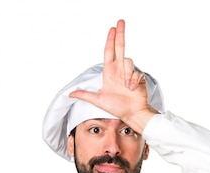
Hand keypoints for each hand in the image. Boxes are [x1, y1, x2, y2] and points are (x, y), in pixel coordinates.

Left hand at [69, 19, 156, 133]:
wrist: (131, 114)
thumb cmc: (117, 108)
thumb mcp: (98, 100)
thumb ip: (85, 94)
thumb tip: (70, 93)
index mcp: (110, 72)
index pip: (109, 52)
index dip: (110, 40)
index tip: (112, 29)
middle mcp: (120, 69)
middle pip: (120, 47)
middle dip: (121, 34)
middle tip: (120, 21)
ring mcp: (129, 72)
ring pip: (128, 61)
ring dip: (126, 74)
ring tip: (126, 87)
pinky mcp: (138, 77)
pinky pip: (135, 72)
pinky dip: (133, 81)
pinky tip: (131, 89)